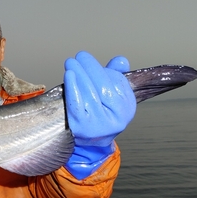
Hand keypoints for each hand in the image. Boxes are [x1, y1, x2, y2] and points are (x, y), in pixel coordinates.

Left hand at [63, 51, 135, 178]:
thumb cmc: (97, 112)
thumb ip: (116, 76)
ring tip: (71, 62)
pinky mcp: (82, 128)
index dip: (101, 69)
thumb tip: (120, 61)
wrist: (87, 141)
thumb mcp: (110, 95)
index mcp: (127, 108)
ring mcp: (100, 125)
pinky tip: (69, 75)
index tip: (87, 59)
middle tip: (78, 56)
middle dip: (90, 68)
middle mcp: (118, 119)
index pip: (116, 83)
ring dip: (79, 74)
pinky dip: (72, 88)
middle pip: (103, 87)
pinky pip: (77, 104)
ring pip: (89, 94)